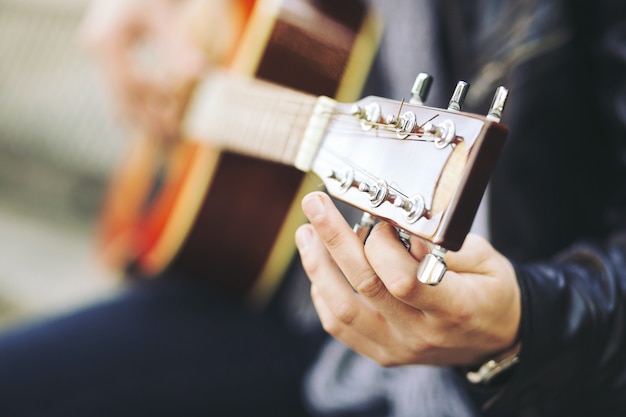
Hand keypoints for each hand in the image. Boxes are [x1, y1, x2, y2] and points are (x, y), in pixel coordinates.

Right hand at [79, 0, 240, 137]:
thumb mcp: (165, 15)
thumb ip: (179, 45)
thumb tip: (200, 72)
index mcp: (106, 40)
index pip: (131, 83)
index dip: (158, 97)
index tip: (182, 102)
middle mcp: (95, 50)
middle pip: (120, 99)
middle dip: (149, 121)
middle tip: (177, 136)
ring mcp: (98, 56)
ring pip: (118, 101)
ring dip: (145, 120)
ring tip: (172, 135)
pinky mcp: (107, 59)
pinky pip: (122, 91)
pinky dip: (142, 106)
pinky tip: (163, 117)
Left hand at [295, 191, 520, 367]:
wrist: (495, 340)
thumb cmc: (491, 293)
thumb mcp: (486, 260)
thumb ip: (443, 245)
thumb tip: (398, 227)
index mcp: (454, 308)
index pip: (404, 280)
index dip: (384, 244)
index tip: (381, 218)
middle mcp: (421, 333)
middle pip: (365, 286)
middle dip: (334, 239)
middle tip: (314, 204)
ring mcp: (398, 347)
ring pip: (342, 309)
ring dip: (318, 267)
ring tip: (306, 233)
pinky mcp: (382, 352)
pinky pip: (339, 326)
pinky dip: (322, 293)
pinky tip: (320, 266)